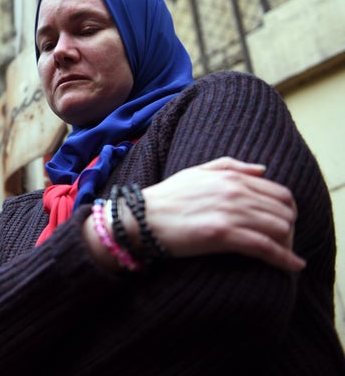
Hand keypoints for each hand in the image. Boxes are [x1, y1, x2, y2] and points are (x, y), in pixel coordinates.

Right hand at [141, 157, 302, 271]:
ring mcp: (229, 212)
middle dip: (290, 230)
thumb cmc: (166, 197)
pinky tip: (292, 266)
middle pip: (284, 211)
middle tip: (284, 245)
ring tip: (285, 257)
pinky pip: (265, 246)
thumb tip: (263, 170)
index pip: (279, 193)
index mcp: (231, 177)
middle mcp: (234, 191)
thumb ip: (231, 166)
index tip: (284, 226)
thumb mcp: (196, 172)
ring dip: (288, 245)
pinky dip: (284, 258)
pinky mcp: (222, 234)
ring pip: (280, 228)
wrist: (141, 218)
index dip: (287, 212)